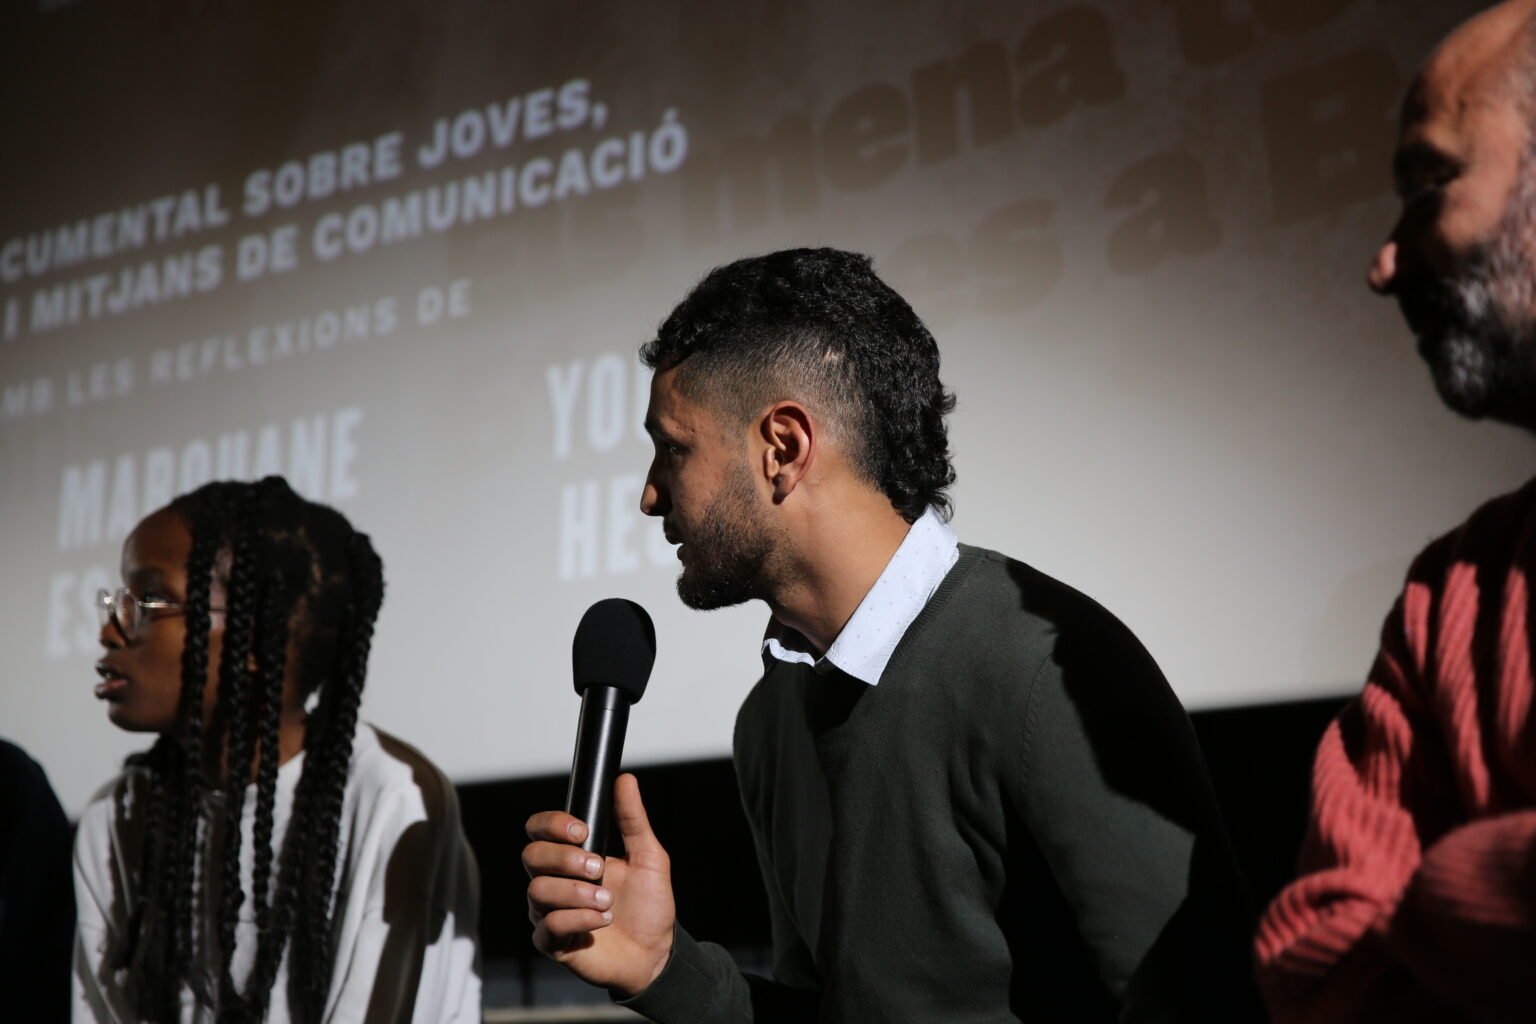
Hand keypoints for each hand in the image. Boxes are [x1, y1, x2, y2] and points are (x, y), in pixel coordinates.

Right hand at [524, 773, 675, 995]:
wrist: (656, 953)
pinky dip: (578, 919)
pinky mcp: (553, 943)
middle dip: (565, 859)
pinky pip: (548, 926)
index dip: (552, 824)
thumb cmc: (649, 906)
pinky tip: (602, 919)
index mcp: (571, 856)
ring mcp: (549, 912)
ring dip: (577, 892)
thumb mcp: (649, 857)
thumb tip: (625, 780)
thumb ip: (633, 820)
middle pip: (531, 856)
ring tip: (608, 901)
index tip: (582, 830)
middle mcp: (554, 882)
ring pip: (537, 891)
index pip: (538, 830)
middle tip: (599, 868)